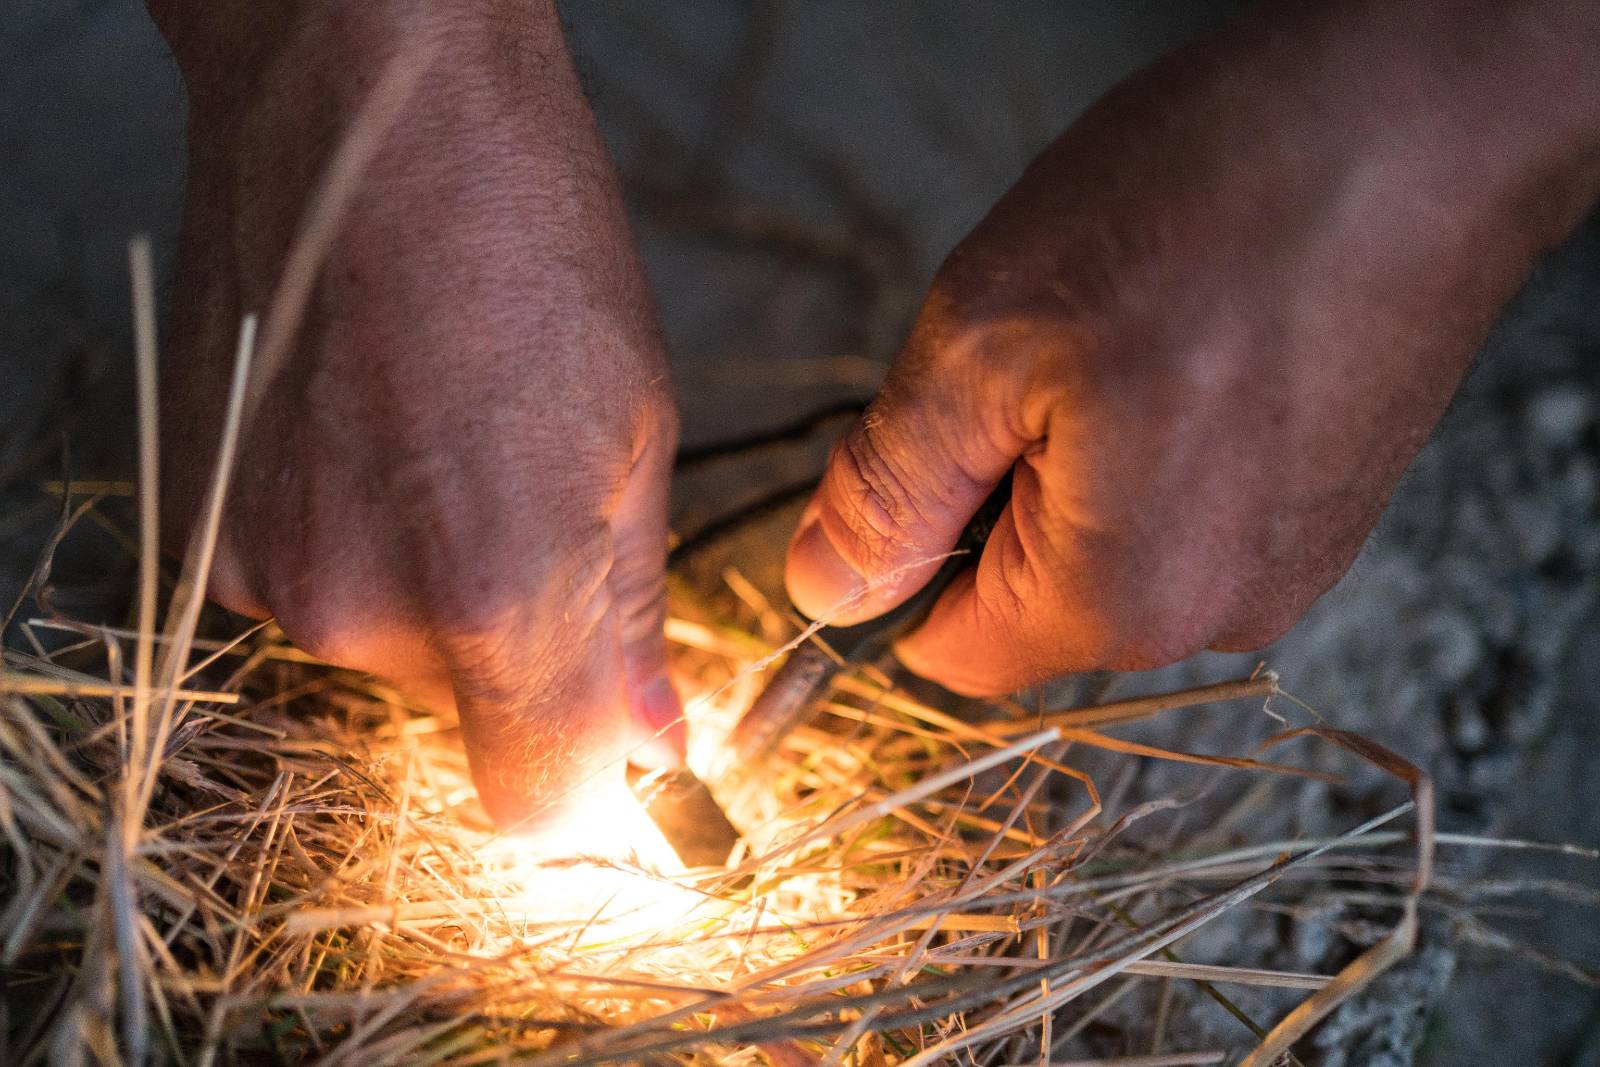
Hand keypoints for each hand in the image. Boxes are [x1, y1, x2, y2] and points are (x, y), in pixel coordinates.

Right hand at [152, 2, 680, 826]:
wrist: (362, 101)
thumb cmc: (525, 231)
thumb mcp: (632, 428)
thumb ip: (628, 612)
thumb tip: (646, 739)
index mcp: (495, 586)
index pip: (536, 804)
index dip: (583, 779)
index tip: (610, 733)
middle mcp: (360, 605)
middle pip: (464, 715)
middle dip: (516, 645)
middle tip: (533, 499)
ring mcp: (263, 564)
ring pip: (384, 644)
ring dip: (430, 581)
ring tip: (450, 437)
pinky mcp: (201, 518)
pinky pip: (310, 585)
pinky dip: (354, 537)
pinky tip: (378, 429)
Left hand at [786, 0, 1599, 694]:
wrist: (1428, 118)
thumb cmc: (1212, 205)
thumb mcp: (983, 339)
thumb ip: (890, 490)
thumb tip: (826, 589)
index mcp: (1121, 600)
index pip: (948, 651)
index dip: (900, 559)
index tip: (916, 450)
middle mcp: (1217, 613)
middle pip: (1028, 598)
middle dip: (993, 491)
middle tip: (1033, 355)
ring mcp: (1285, 560)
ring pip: (1106, 546)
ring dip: (1074, 457)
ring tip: (1123, 331)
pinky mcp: (1324, 504)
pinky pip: (1187, 507)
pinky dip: (1155, 437)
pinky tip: (1183, 337)